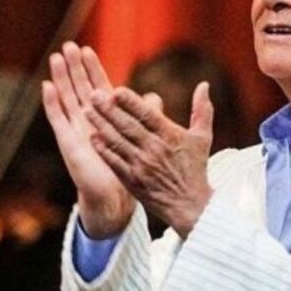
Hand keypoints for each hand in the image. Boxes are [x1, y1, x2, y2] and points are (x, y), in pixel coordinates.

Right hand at [41, 42, 134, 236]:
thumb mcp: (140, 137)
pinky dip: (51, 102)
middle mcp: (87, 120)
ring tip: (56, 58)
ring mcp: (75, 129)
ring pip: (66, 98)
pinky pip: (57, 118)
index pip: (96, 86)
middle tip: (68, 45)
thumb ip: (145, 116)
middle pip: (78, 87)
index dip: (91, 68)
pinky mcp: (67, 142)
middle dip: (74, 67)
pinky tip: (46, 86)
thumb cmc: (126, 167)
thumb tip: (154, 97)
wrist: (114, 194)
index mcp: (105, 117)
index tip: (87, 49)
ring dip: (60, 78)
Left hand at [85, 81, 214, 236]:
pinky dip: (103, 150)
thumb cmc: (195, 168)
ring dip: (100, 126)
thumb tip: (204, 84)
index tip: (116, 90)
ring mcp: (142, 166)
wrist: (189, 205)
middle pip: (128, 126)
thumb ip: (202, 110)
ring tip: (86, 111)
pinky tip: (92, 138)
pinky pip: (114, 162)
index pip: (148, 115)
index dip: (131, 103)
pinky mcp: (132, 180)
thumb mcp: (202, 138)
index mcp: (171, 136)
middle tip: (92, 94)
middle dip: (109, 110)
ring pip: (117, 142)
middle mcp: (155, 149)